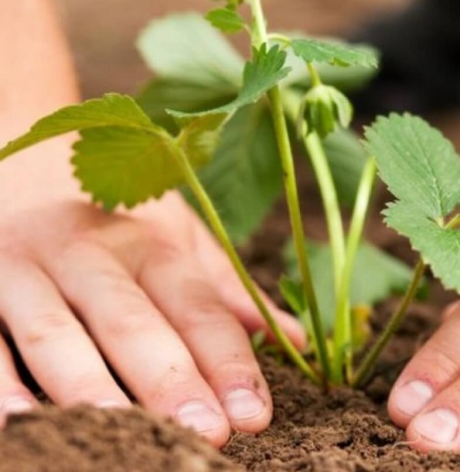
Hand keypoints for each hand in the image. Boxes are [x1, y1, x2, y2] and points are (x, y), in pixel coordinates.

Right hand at [0, 185, 304, 447]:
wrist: (23, 162)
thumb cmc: (116, 215)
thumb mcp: (178, 238)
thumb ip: (227, 291)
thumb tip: (295, 339)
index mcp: (151, 243)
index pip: (198, 307)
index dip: (229, 361)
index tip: (256, 414)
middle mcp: (90, 253)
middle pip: (132, 320)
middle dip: (169, 378)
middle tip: (209, 433)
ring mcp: (25, 268)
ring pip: (56, 331)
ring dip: (87, 384)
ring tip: (121, 433)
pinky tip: (19, 424)